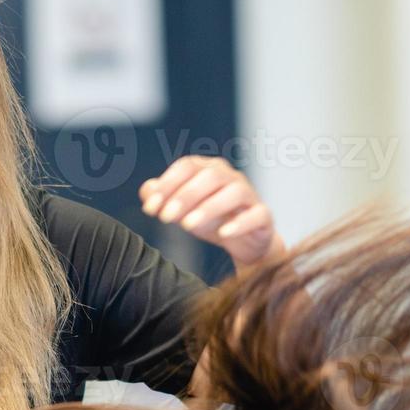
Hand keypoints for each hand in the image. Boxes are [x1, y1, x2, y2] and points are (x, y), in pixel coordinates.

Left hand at [140, 156, 283, 268]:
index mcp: (208, 169)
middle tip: (165, 217)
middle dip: (184, 196)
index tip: (149, 208)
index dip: (166, 185)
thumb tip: (146, 191)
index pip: (186, 167)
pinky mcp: (263, 215)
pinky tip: (223, 234)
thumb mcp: (183, 211)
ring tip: (187, 226)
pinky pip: (256, 214)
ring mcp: (249, 195)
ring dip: (208, 208)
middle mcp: (230, 177)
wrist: (244, 242)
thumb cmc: (211, 220)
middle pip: (209, 177)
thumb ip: (163, 199)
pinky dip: (239, 224)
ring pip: (233, 192)